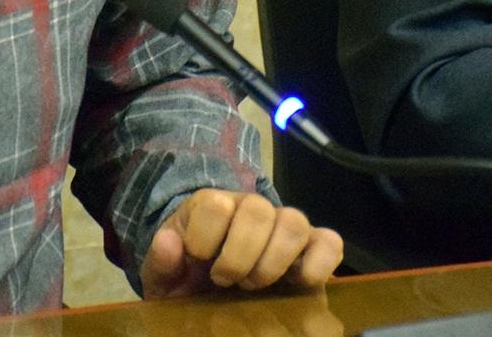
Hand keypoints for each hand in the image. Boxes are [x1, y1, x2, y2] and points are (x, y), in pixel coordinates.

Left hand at [141, 190, 341, 297]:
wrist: (212, 288)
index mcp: (213, 207)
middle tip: (226, 280)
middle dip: (240, 254)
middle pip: (257, 210)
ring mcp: (285, 226)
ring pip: (294, 222)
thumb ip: (161, 260)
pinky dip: (319, 263)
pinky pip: (330, 243)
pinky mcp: (311, 249)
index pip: (215, 203)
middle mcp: (252, 209)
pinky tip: (299, 283)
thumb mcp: (165, 276)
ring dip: (274, 261)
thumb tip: (168, 241)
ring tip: (254, 285)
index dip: (206, 237)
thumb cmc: (189, 278)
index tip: (199, 260)